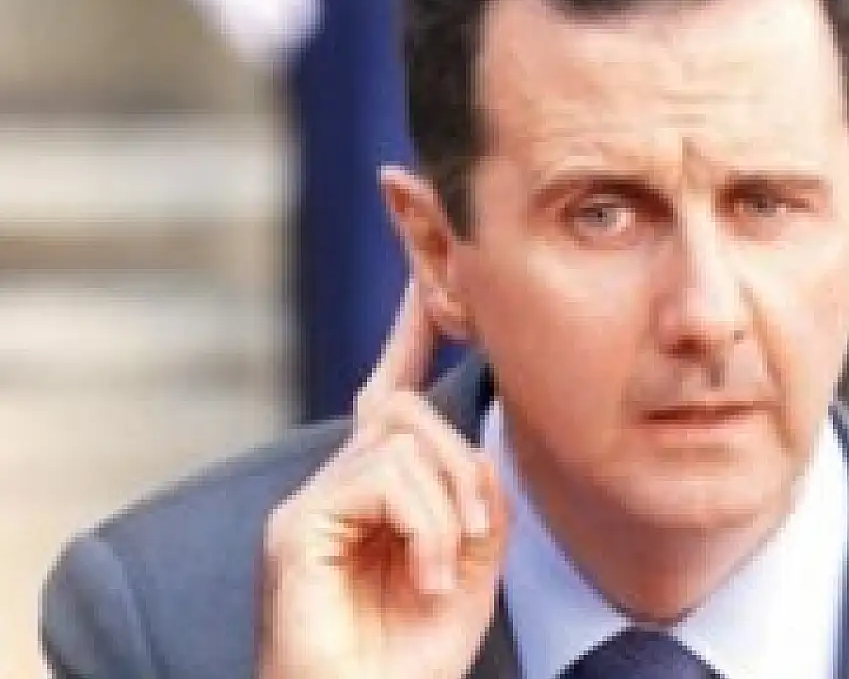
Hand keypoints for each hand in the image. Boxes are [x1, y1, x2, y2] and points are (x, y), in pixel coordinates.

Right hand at [259, 282, 506, 678]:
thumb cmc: (411, 657)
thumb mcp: (470, 564)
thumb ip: (473, 499)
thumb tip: (470, 448)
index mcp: (376, 493)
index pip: (390, 394)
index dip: (406, 331)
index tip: (425, 277)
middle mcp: (334, 487)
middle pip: (407, 410)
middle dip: (464, 463)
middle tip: (479, 532)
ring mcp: (309, 505)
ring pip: (401, 440)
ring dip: (450, 506)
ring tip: (443, 571)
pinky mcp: (299, 530)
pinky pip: (382, 479)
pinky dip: (425, 527)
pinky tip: (425, 576)